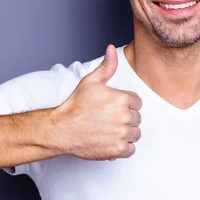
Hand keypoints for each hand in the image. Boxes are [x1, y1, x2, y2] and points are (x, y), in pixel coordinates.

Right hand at [52, 44, 142, 160]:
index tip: (112, 108)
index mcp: (122, 98)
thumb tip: (112, 49)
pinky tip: (110, 141)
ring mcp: (122, 134)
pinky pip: (131, 149)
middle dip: (125, 119)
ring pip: (135, 134)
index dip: (125, 105)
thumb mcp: (90, 81)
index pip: (137, 102)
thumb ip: (107, 66)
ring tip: (109, 130)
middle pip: (137, 118)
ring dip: (125, 133)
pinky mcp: (118, 149)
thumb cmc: (75, 105)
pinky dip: (123, 148)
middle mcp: (125, 116)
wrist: (62, 128)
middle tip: (108, 119)